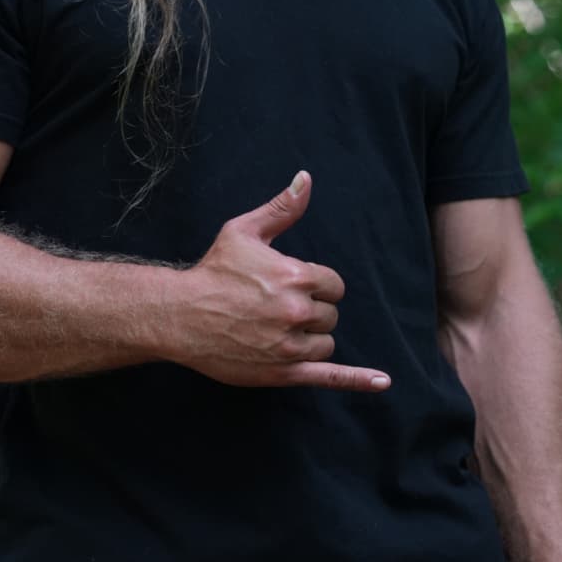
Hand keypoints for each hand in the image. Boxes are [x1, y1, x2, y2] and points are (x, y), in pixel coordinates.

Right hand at [169, 171, 390, 392]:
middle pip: (330, 314)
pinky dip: (357, 380)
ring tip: (278, 330)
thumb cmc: (212, 271)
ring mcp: (290, 345)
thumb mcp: (244, 231)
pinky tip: (381, 382)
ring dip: (311, 338)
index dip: (316, 285)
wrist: (179, 315)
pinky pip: (329, 376)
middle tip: (276, 309)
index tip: (291, 287)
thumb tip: (306, 179)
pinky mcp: (282, 372)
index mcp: (295, 276)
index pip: (333, 285)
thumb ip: (282, 209)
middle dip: (311, 311)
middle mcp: (297, 311)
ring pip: (326, 343)